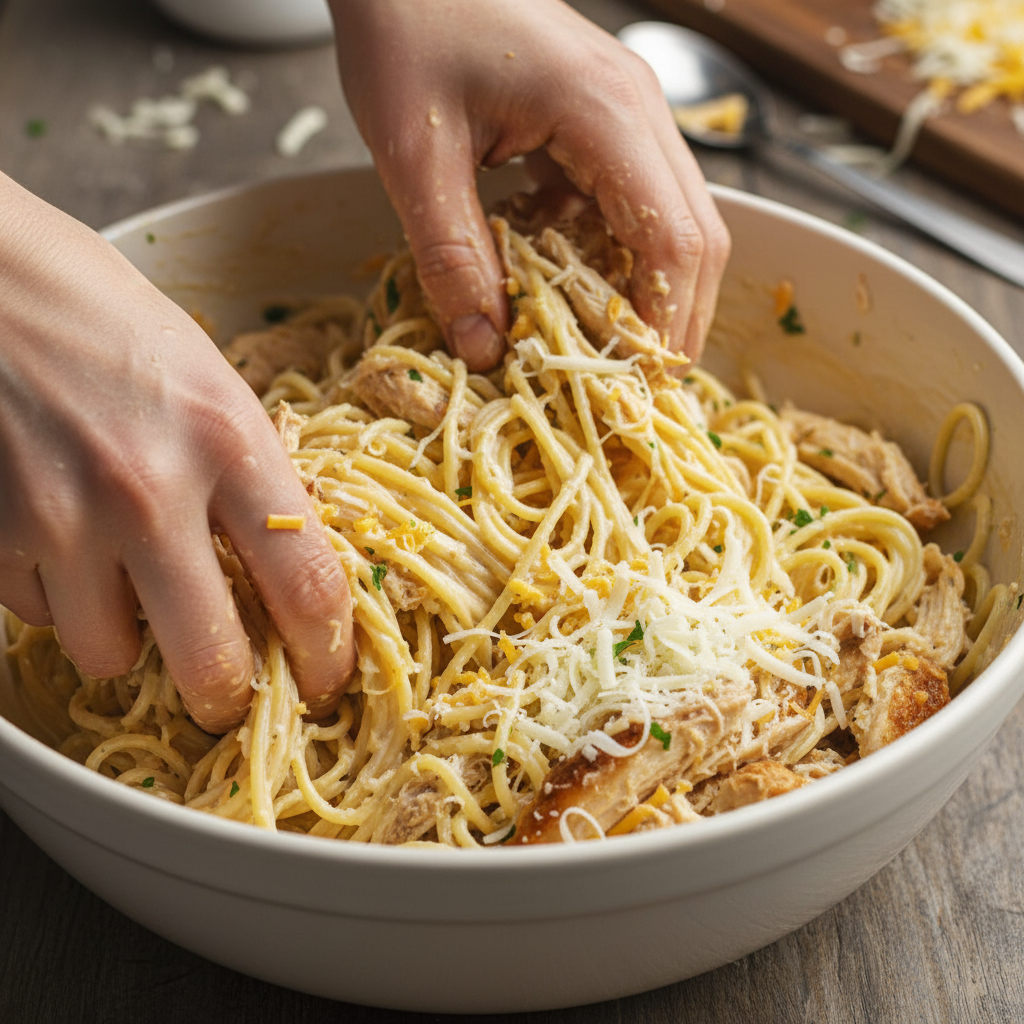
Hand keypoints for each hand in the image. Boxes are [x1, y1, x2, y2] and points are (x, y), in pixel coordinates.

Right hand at [0, 174, 353, 732]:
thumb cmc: (108, 319)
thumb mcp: (211, 386)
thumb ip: (249, 480)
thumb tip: (278, 575)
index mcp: (230, 441)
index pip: (308, 586)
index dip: (326, 655)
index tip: (324, 678)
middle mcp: (150, 491)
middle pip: (211, 660)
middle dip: (226, 694)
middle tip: (227, 691)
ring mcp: (62, 518)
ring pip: (110, 653)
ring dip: (126, 636)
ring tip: (122, 579)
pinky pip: (39, 615)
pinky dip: (57, 598)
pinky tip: (57, 538)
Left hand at [330, 0, 729, 368]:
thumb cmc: (406, 28)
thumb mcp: (415, 157)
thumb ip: (452, 257)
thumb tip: (487, 349)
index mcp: (606, 113)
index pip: (673, 238)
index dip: (663, 323)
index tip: (636, 386)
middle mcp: (639, 112)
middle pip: (697, 235)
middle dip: (674, 319)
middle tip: (636, 386)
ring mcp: (629, 113)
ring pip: (677, 220)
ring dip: (651, 292)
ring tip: (609, 352)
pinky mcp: (605, 121)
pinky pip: (635, 203)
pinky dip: (616, 257)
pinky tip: (573, 288)